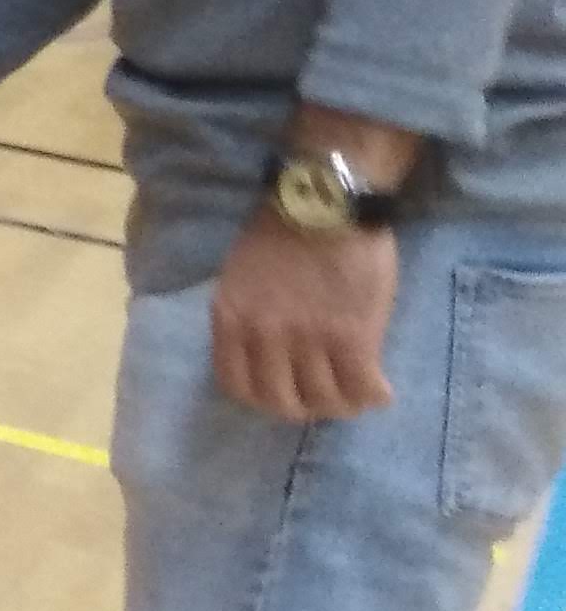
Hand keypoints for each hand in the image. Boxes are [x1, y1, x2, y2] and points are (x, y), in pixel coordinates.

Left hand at [209, 209, 398, 419]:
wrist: (326, 202)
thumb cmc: (284, 233)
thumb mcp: (241, 278)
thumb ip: (247, 317)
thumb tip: (264, 356)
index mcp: (230, 318)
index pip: (236, 385)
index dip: (264, 399)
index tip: (286, 393)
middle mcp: (263, 334)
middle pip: (281, 402)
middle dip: (306, 407)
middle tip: (326, 397)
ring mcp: (307, 338)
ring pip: (324, 400)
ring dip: (344, 404)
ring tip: (357, 393)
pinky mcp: (352, 336)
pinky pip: (361, 387)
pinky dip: (373, 396)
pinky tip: (381, 390)